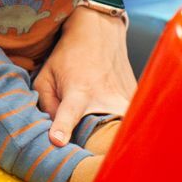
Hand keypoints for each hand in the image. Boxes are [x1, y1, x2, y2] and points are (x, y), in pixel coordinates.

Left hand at [34, 5, 136, 145]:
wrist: (100, 32)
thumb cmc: (68, 56)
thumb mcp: (46, 75)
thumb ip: (46, 104)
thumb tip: (56, 131)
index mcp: (78, 91)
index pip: (69, 113)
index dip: (62, 128)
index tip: (58, 141)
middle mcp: (104, 97)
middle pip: (101, 131)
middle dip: (93, 144)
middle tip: (85, 149)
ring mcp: (124, 99)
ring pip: (119, 129)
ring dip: (110, 137)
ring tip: (102, 136)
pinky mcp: (136, 99)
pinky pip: (128, 121)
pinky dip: (121, 125)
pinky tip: (113, 121)